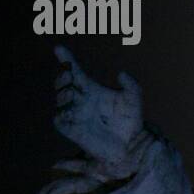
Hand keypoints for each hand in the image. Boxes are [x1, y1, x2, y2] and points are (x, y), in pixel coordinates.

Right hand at [31, 46, 143, 193]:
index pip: (74, 70)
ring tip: (72, 90)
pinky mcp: (72, 129)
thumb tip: (121, 73)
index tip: (59, 48)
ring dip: (62, 92)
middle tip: (69, 74)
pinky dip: (61, 112)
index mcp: (91, 88)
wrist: (130, 144)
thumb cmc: (132, 120)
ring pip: (60, 99)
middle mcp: (80, 99)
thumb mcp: (134, 99)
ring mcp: (75, 113)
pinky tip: (69, 109)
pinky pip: (60, 119)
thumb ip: (132, 85)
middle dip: (62, 76)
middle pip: (62, 83)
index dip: (65, 59)